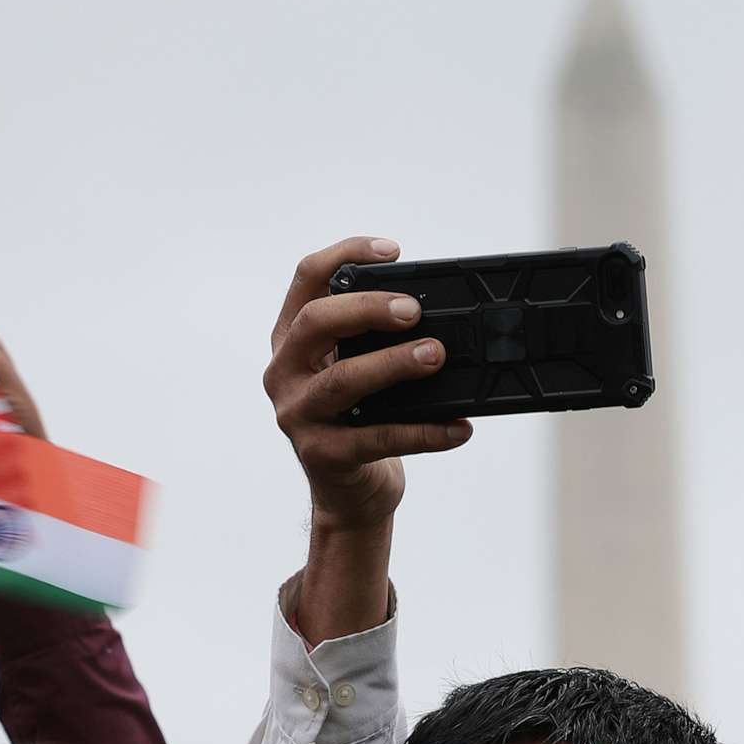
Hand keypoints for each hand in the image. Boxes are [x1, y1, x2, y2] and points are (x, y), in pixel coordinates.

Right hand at [266, 238, 473, 531]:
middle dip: (367, 308)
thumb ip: (377, 338)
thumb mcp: (358, 367)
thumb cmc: (360, 417)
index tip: (393, 251)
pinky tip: (458, 426)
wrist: (350, 492)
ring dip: (393, 364)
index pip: (306, 279)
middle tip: (413, 310)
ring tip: (436, 355)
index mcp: (292, 339)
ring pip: (343, 381)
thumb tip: (442, 312)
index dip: (345, 254)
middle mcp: (285, 371)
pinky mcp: (322, 455)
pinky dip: (424, 432)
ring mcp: (298, 415)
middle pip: (316, 322)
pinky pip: (378, 440)